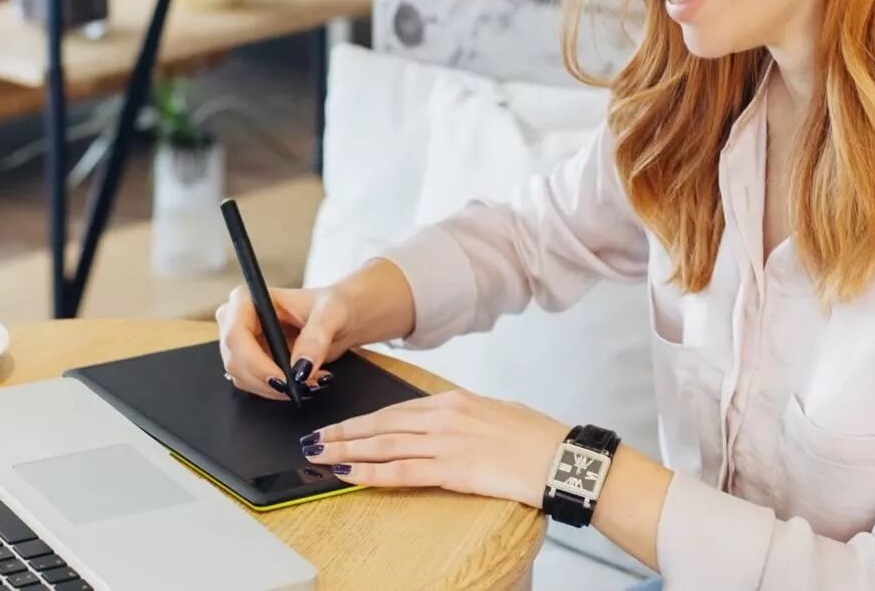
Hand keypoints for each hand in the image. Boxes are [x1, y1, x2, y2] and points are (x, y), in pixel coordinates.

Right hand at [213, 284, 354, 400]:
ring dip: (275, 388)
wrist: (341, 318)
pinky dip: (277, 391)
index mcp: (248, 299)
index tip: (282, 380)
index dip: (254, 362)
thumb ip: (315, 339)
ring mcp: (240, 342)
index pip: (236, 335)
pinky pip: (252, 385)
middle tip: (303, 386)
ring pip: (242, 378)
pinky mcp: (249, 362)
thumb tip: (300, 369)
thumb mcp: (330, 316)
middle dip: (268, 380)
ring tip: (310, 382)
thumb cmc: (332, 305)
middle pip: (234, 360)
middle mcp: (237, 319)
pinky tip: (302, 382)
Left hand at [298, 389, 569, 507]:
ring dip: (346, 450)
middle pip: (380, 424)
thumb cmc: (536, 437)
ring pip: (382, 445)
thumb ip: (466, 416)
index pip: (396, 410)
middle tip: (313, 438)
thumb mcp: (496, 412)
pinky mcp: (452, 469)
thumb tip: (448, 424)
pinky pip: (401, 471)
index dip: (363, 420)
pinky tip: (348, 474)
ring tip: (318, 454)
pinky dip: (370, 472)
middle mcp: (444, 416)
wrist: (561, 456)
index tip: (340, 426)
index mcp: (454, 400)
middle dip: (342, 432)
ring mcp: (446, 441)